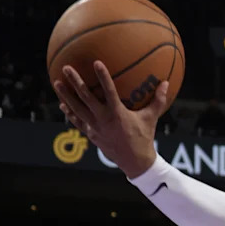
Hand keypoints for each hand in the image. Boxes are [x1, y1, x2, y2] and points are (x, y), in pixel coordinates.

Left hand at [53, 61, 167, 179]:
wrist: (135, 163)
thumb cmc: (145, 138)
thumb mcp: (152, 119)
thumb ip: (158, 100)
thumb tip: (167, 83)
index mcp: (117, 113)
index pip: (108, 91)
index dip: (102, 76)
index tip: (95, 62)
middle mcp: (103, 119)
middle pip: (86, 97)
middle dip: (75, 82)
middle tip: (66, 68)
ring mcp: (95, 128)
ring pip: (77, 109)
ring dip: (66, 95)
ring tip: (57, 83)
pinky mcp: (92, 135)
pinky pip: (78, 122)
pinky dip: (70, 113)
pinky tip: (62, 105)